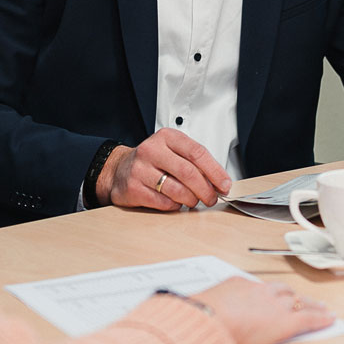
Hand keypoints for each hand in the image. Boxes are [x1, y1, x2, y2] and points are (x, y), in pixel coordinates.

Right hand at [98, 129, 231, 210]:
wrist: (119, 169)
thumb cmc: (152, 162)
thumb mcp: (173, 152)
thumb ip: (194, 163)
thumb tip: (219, 182)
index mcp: (167, 137)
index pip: (197, 152)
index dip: (215, 171)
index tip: (225, 184)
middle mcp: (152, 150)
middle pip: (188, 172)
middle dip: (205, 189)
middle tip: (211, 198)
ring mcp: (140, 169)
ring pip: (176, 189)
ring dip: (190, 199)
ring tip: (193, 201)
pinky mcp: (133, 188)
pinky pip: (163, 202)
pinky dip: (174, 206)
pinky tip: (175, 202)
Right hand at [193, 279, 334, 343]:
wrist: (208, 320)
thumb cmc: (199, 316)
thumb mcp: (201, 307)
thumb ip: (207, 309)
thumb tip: (198, 314)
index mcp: (238, 284)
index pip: (258, 287)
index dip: (269, 293)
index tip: (271, 296)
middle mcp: (260, 291)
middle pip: (282, 290)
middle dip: (293, 295)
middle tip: (302, 298)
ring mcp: (274, 305)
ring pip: (298, 302)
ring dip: (311, 304)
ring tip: (321, 307)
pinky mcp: (285, 322)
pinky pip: (308, 319)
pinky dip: (321, 318)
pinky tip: (329, 320)